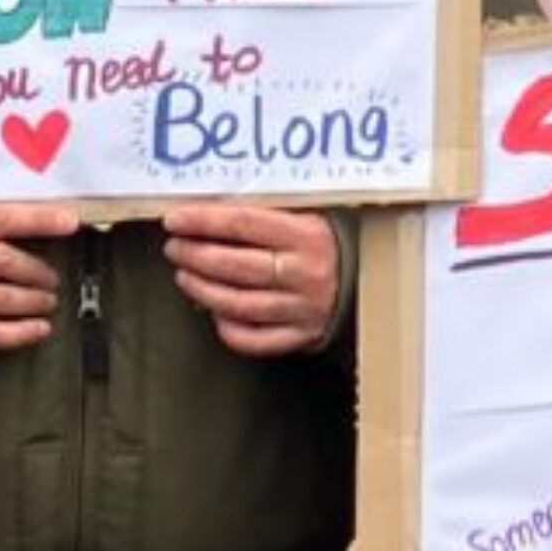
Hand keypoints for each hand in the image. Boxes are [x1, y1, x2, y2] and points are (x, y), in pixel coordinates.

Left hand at [162, 204, 341, 356]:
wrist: (377, 281)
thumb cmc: (329, 243)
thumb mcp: (308, 215)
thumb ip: (266, 213)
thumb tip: (208, 210)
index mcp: (306, 234)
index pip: (241, 224)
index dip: (202, 221)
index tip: (175, 219)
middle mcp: (305, 273)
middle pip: (234, 265)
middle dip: (195, 255)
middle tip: (174, 248)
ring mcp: (303, 308)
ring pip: (239, 304)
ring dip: (203, 290)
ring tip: (184, 276)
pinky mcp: (303, 336)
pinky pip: (255, 339)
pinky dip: (229, 329)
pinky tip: (215, 314)